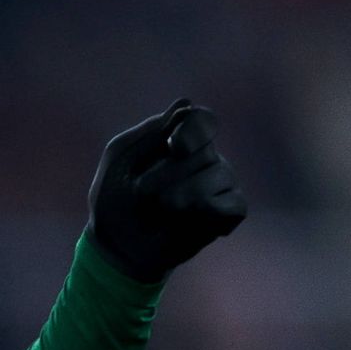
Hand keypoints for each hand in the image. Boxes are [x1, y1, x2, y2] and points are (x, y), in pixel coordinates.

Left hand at [87, 98, 248, 282]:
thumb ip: (150, 131)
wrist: (116, 245)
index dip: (192, 131)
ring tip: (162, 207)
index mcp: (179, 140)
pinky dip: (211, 211)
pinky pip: (236, 204)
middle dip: (171, 172)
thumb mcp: (121, 157)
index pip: (202, 121)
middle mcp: (204, 157)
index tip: (173, 147)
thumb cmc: (114, 198)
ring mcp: (219, 184)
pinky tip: (187, 218)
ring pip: (221, 174)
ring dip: (186, 192)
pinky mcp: (226, 214)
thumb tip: (186, 104)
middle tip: (143, 190)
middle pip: (205, 151)